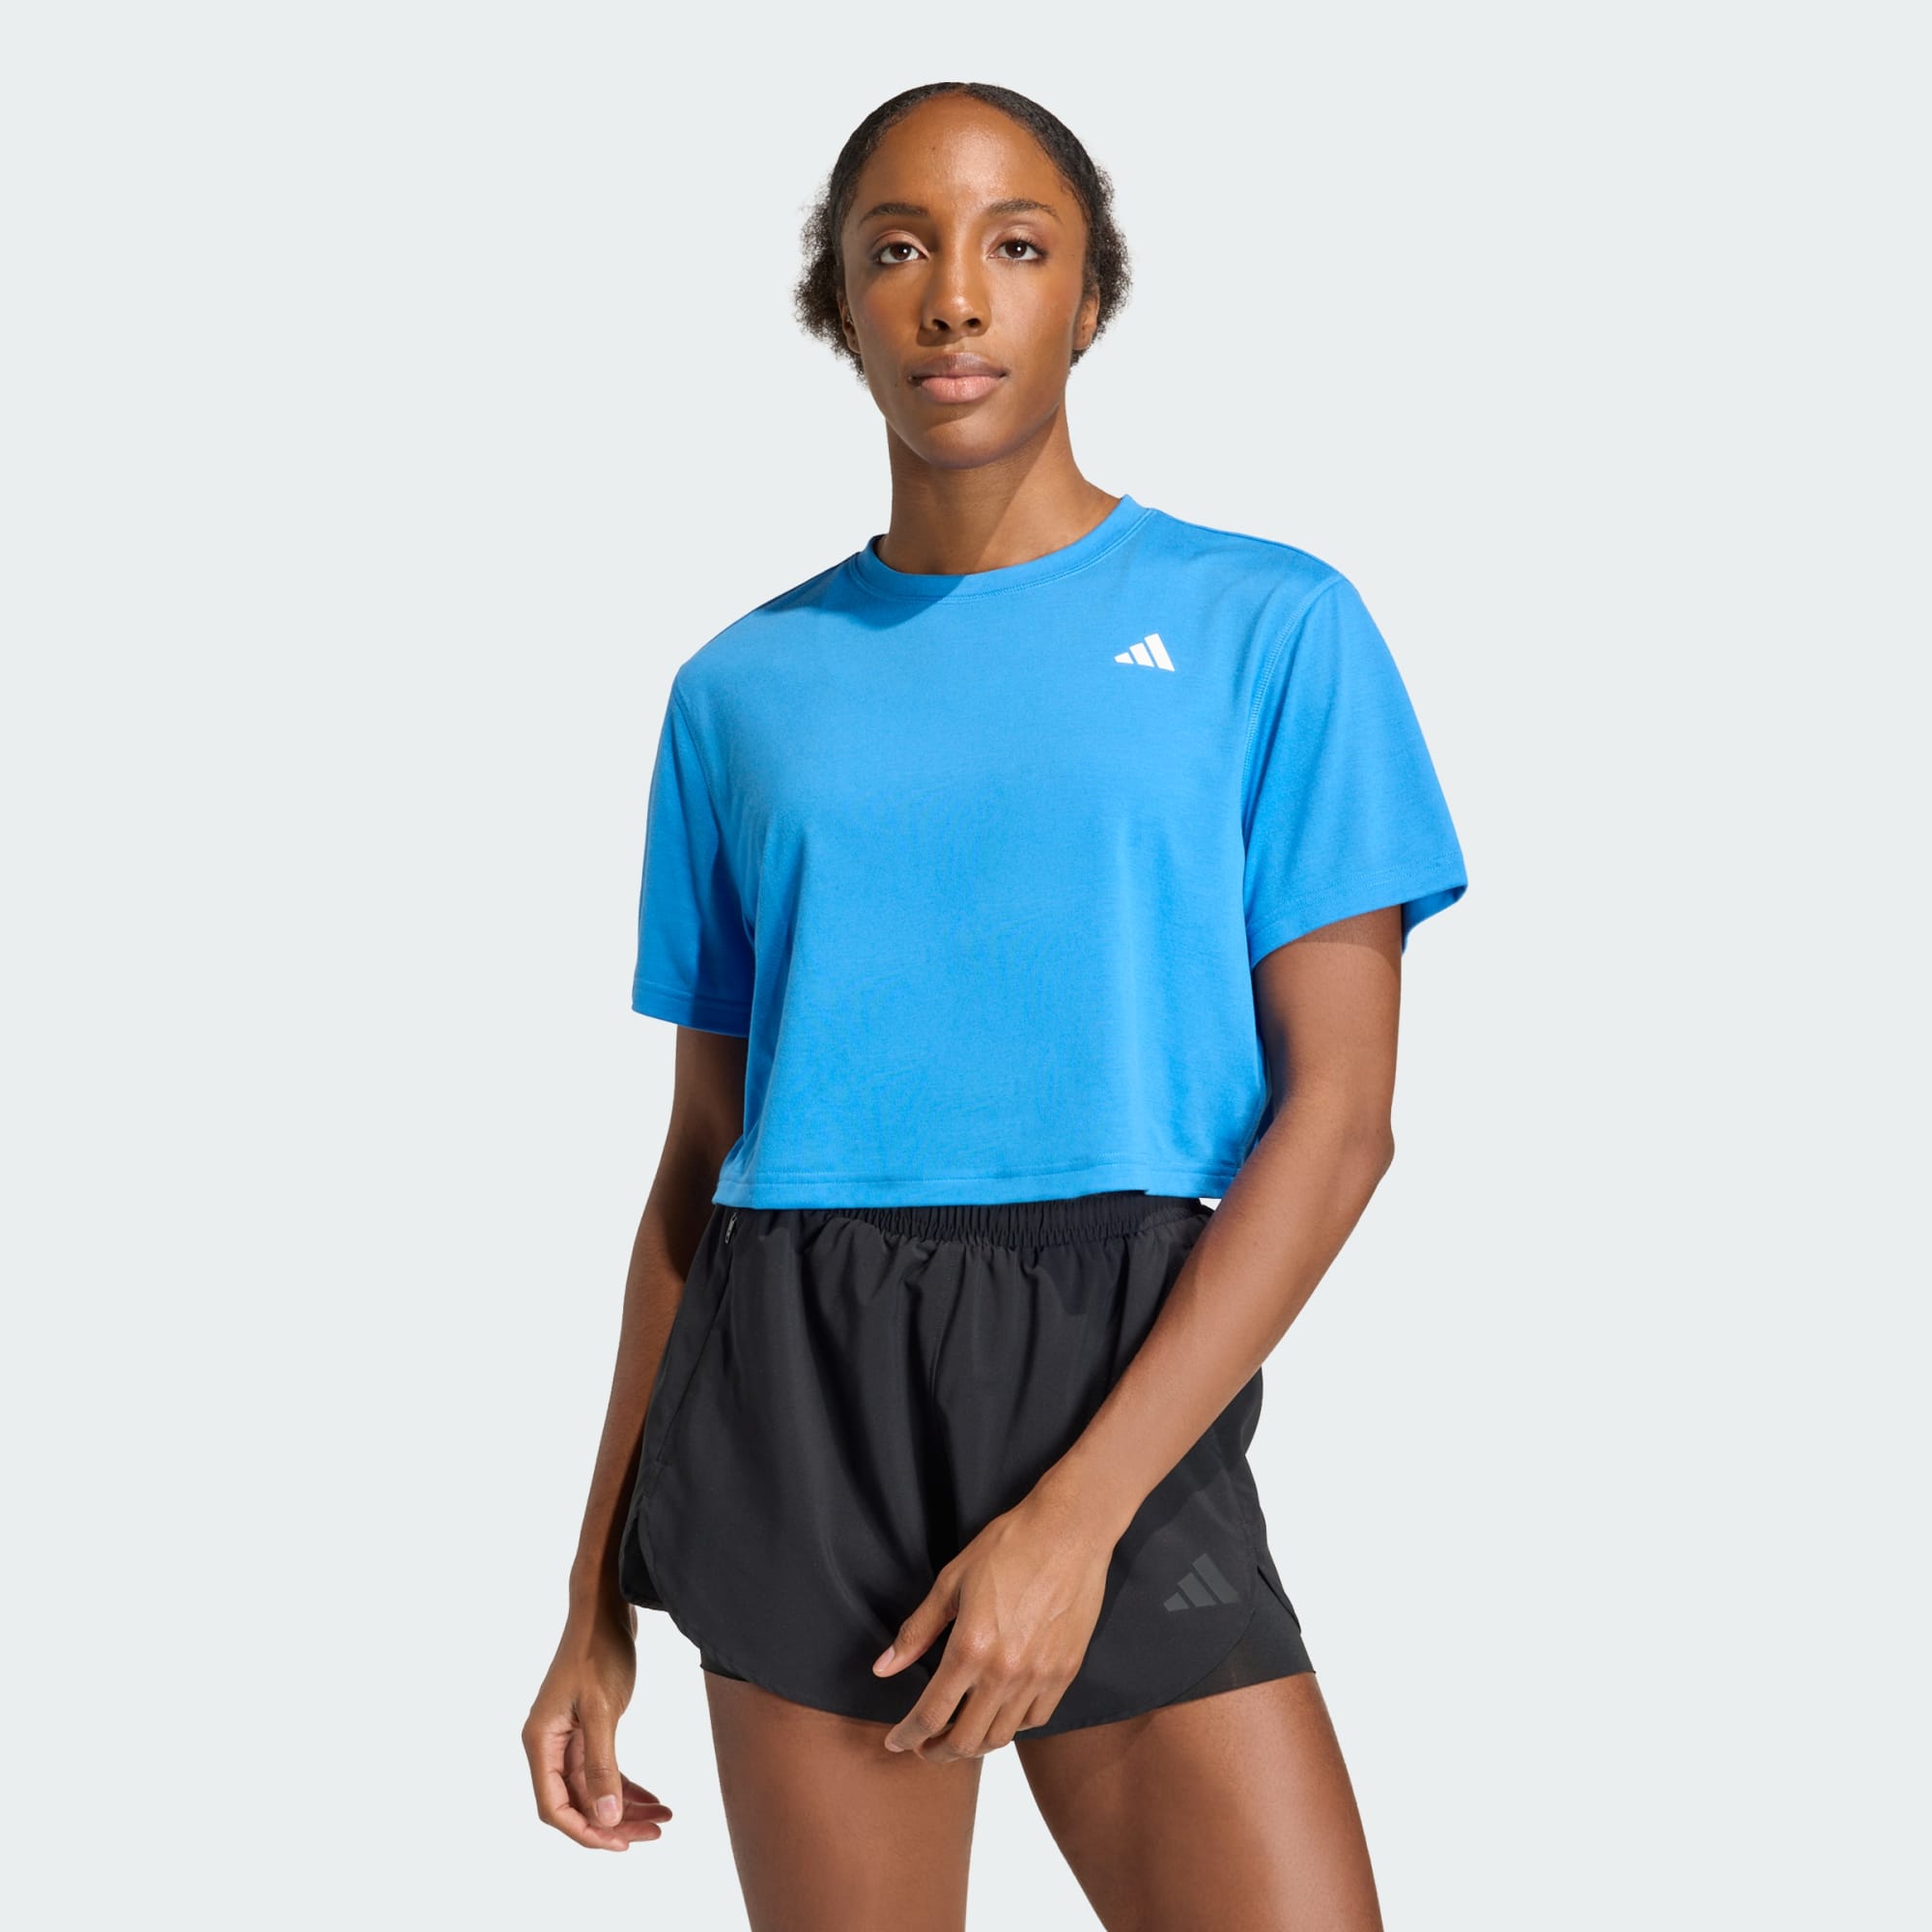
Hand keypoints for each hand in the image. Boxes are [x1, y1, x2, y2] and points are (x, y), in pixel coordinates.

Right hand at [523, 1601, 673, 1849]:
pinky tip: (654, 1797)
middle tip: (655, 1833)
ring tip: (664, 1819)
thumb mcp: (603, 1709)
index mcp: (540, 1742)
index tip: (621, 1844)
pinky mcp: (589, 1727)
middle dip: (614, 1823)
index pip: (554, 1806)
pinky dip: (628, 1785)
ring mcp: (568, 1736)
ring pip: (594, 1789)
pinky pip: (604, 1769)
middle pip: (577, 1802)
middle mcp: (549, 1744)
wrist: (606, 1607)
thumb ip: (602, 1765)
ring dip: (626, 1807)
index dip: (586, 1831)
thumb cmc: (599, 1650)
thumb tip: (605, 1818)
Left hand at [873, 1489, 1112, 1759]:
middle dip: (938, 1752)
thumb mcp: (951, 1581)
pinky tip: (999, 1712)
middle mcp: (1006, 1672)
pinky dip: (1013, 1725)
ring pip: (1002, 1736)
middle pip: (966, 1740)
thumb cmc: (1008, 1546)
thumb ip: (917, 1631)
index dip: (907, 1735)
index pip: (931, 1714)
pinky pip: (1036, 1718)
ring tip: (958, 1734)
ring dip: (974, 1744)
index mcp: (971, 1648)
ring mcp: (1040, 1676)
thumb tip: (884, 1668)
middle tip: (923, 1747)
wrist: (1069, 1531)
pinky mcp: (1066, 1672)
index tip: (895, 1742)